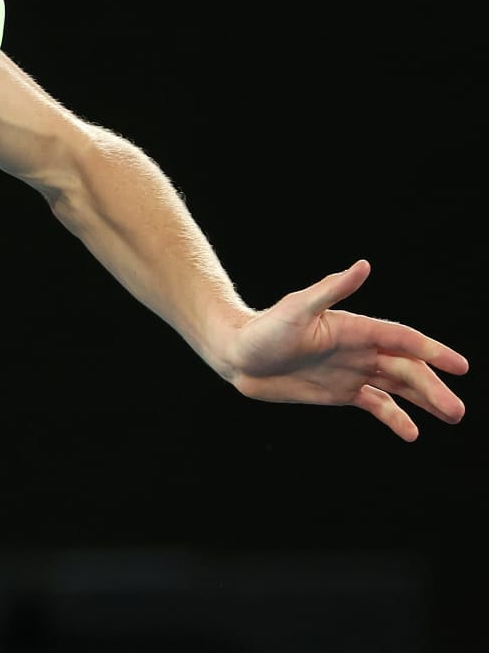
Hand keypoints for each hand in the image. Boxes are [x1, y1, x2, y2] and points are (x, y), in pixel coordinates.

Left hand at [223, 259, 468, 440]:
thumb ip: (330, 290)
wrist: (237, 355)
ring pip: (398, 387)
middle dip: (433, 388)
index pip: (402, 339)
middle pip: (406, 368)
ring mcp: (352, 371)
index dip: (432, 351)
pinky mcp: (340, 392)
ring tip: (451, 416)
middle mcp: (359, 349)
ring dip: (425, 401)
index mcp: (355, 329)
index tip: (460, 366)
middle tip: (458, 411)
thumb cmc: (264, 329)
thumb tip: (363, 265)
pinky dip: (395, 418)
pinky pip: (376, 405)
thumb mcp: (297, 309)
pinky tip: (412, 432)